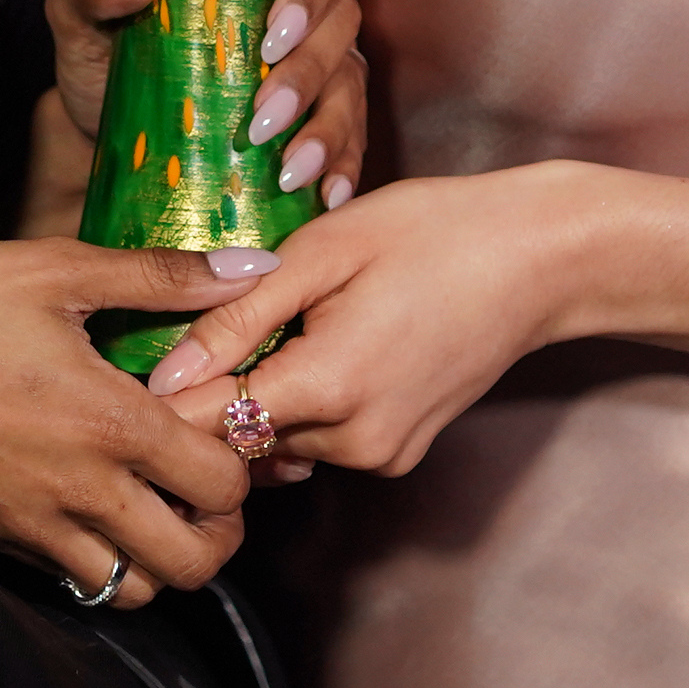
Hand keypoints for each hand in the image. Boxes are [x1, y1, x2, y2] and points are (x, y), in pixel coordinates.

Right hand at [0, 238, 279, 603]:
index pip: (222, 481)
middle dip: (218, 530)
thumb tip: (250, 264)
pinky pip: (71, 579)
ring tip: (154, 502)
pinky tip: (90, 501)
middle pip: (192, 561)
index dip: (242, 458)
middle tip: (207, 485)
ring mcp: (37, 528)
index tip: (225, 423)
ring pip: (134, 589)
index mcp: (111, 423)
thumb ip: (161, 275)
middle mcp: (83, 491)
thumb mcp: (55, 270)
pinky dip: (98, 557)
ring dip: (160, 556)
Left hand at [46, 0, 368, 208]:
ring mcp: (321, 61)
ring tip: (289, 170)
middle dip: (309, 71)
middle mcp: (305, 3)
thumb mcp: (81, 12)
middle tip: (261, 116)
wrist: (104, 123)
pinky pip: (351, 139)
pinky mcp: (320, 119)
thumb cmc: (102, 49)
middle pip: (343, 17)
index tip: (273, 31)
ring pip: (350, 83)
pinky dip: (343, 167)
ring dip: (327, 128)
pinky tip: (325, 197)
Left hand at [138, 167, 580, 476]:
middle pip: (240, 437)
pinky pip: (323, 440)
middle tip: (223, 316)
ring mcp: (383, 455)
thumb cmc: (432, 232)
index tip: (149, 350)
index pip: (207, 427)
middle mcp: (355, 442)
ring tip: (287, 318)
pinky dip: (308, 401)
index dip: (169, 392)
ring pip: (279, 440)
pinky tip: (326, 341)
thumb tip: (163, 375)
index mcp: (328, 387)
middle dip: (218, 385)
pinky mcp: (401, 453)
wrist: (540, 258)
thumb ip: (237, 317)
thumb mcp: (324, 250)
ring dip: (266, 391)